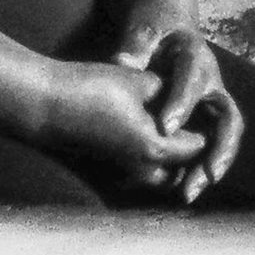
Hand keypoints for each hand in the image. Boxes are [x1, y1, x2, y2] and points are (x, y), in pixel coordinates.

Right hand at [42, 59, 207, 185]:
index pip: (199, 145)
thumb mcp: (136, 79)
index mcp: (157, 148)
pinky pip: (140, 174)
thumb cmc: (92, 88)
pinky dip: (148, 160)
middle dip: (191, 148)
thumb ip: (166, 88)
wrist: (46, 104)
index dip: (206, 125)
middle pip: (183, 168)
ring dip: (170, 158)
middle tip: (192, 120)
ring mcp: (124, 175)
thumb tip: (181, 92)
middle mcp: (144, 170)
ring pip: (161, 175)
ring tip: (168, 126)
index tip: (208, 106)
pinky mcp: (107, 173)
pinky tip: (141, 132)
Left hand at [113, 18, 242, 203]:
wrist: (166, 27)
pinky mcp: (207, 118)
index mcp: (195, 55)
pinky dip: (199, 166)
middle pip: (227, 118)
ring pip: (224, 138)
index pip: (193, 80)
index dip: (181, 104)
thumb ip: (135, 46)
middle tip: (204, 175)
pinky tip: (181, 187)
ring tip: (189, 192)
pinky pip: (210, 145)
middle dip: (218, 148)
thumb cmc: (153, 29)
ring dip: (212, 166)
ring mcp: (214, 102)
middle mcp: (213, 82)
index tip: (164, 129)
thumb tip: (122, 62)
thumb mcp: (143, 30)